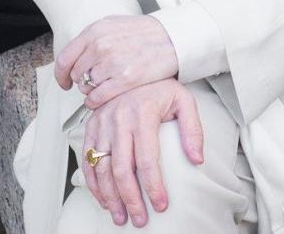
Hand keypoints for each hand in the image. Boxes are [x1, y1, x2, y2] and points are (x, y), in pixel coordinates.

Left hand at [56, 15, 179, 107]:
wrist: (172, 38)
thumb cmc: (144, 32)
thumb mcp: (113, 24)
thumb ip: (92, 38)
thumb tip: (75, 55)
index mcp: (95, 31)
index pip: (64, 58)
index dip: (61, 74)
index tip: (64, 82)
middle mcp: (101, 46)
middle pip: (75, 74)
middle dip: (80, 82)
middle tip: (90, 83)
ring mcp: (112, 63)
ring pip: (86, 87)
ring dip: (90, 91)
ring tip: (102, 88)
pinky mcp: (125, 80)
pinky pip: (98, 97)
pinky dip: (95, 102)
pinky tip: (101, 99)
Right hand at [81, 78, 203, 226]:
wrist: (134, 65)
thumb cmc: (160, 85)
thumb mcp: (184, 100)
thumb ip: (193, 130)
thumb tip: (197, 159)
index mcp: (142, 113)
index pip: (147, 159)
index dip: (153, 186)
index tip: (160, 205)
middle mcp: (118, 119)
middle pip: (121, 169)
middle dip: (130, 199)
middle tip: (139, 219)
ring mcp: (101, 123)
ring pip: (101, 168)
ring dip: (110, 197)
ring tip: (120, 216)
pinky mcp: (91, 126)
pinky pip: (86, 160)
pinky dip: (93, 183)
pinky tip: (103, 199)